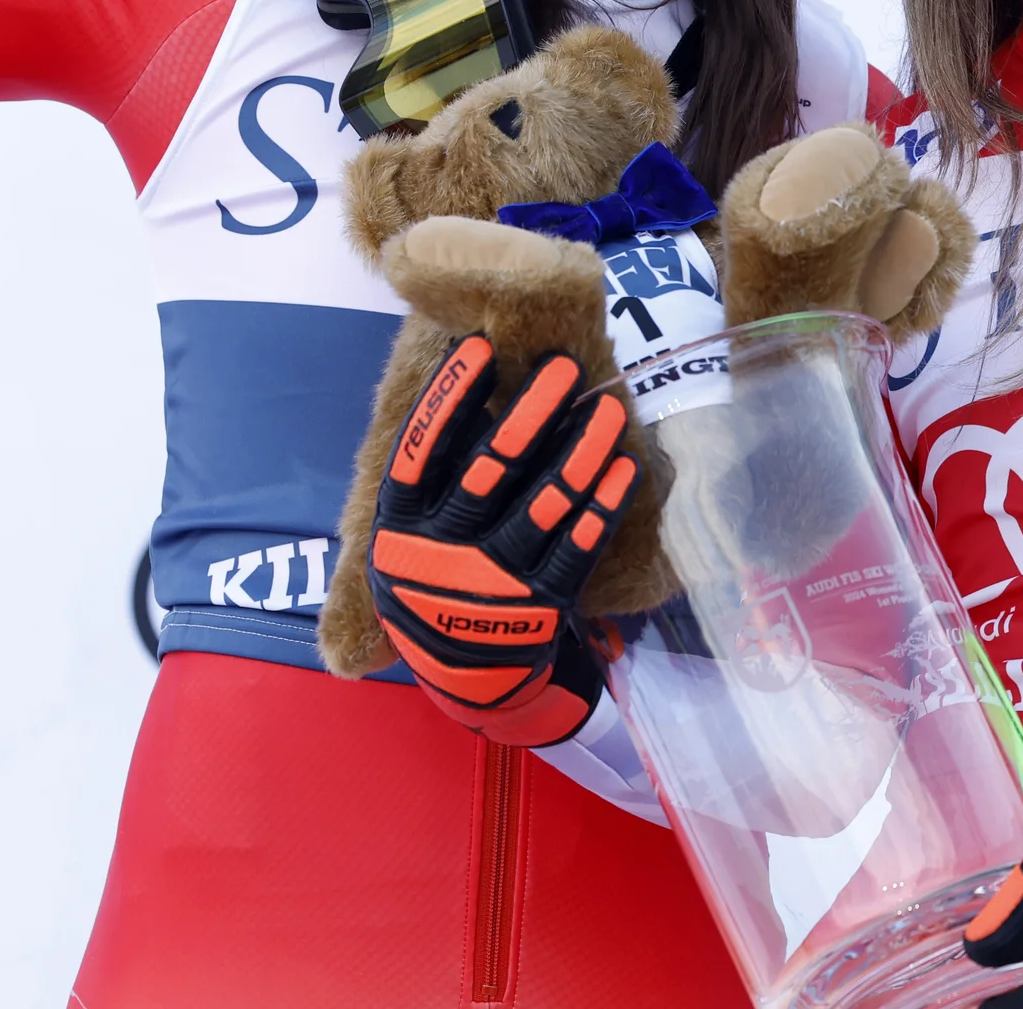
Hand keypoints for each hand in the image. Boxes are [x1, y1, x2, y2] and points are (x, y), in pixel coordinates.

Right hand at [367, 335, 637, 746]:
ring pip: (544, 505)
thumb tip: (464, 380)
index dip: (448, 398)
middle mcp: (441, 554)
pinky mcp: (540, 606)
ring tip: (606, 408)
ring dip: (580, 452)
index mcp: (398, 527)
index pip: (420, 451)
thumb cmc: (434, 576)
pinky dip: (603, 505)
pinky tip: (624, 468)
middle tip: (564, 367)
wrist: (462, 676)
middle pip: (490, 471)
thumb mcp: (406, 536)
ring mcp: (494, 583)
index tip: (480, 347)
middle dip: (531, 413)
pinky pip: (579, 547)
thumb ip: (428, 478)